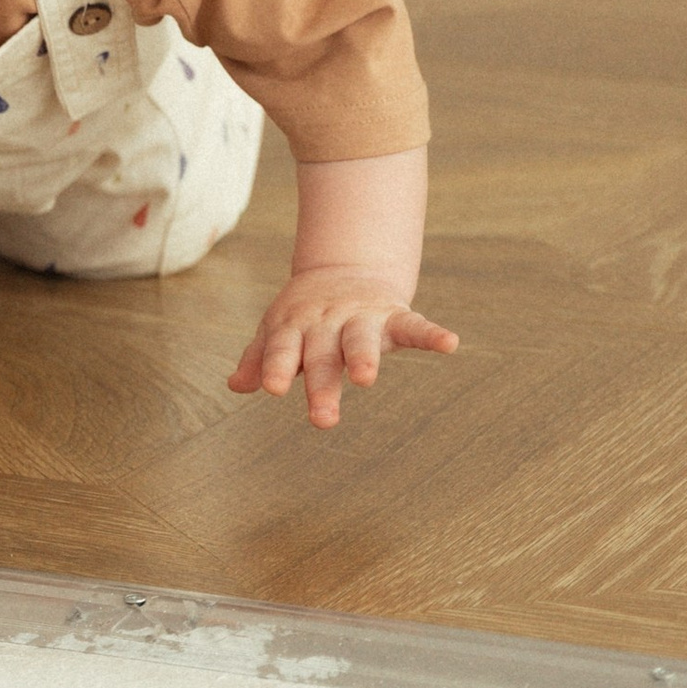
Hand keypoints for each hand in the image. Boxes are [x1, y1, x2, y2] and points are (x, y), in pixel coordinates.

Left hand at [229, 268, 456, 428]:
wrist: (344, 269)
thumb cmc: (305, 316)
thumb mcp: (278, 332)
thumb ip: (260, 359)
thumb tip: (236, 385)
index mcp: (295, 328)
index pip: (283, 349)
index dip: (275, 367)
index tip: (270, 388)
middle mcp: (328, 324)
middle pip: (323, 355)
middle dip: (322, 385)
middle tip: (322, 418)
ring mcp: (362, 318)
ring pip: (361, 339)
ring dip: (365, 357)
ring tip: (366, 379)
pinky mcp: (394, 315)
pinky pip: (415, 325)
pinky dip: (433, 334)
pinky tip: (450, 344)